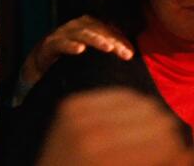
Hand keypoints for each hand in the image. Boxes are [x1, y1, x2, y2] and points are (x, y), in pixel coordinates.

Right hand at [21, 15, 133, 86]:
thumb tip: (132, 55)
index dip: (120, 39)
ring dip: (95, 40)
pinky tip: (79, 49)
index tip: (130, 54)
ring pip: (80, 33)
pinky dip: (69, 45)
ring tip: (108, 48)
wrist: (41, 67)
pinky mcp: (49, 45)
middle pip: (97, 30)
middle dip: (112, 41)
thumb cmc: (71, 61)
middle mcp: (75, 27)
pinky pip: (60, 43)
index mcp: (88, 27)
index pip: (107, 29)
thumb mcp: (92, 56)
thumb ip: (109, 51)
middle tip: (125, 54)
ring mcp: (61, 34)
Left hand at [37, 88, 193, 165]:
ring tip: (142, 139)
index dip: (179, 151)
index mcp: (108, 161)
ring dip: (148, 120)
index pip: (167, 141)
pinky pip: (117, 95)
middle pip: (156, 117)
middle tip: (160, 150)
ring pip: (140, 102)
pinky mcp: (72, 104)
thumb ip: (165, 162)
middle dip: (166, 135)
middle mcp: (93, 134)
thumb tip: (191, 147)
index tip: (176, 157)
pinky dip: (128, 108)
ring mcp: (78, 116)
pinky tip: (124, 125)